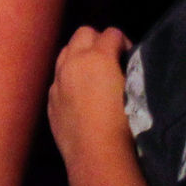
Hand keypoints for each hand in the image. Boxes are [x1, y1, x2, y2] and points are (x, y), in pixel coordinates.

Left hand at [47, 26, 133, 172]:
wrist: (96, 153)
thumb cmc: (124, 121)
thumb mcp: (135, 87)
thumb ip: (127, 68)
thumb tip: (124, 64)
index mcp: (96, 57)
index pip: (111, 33)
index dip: (123, 43)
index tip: (129, 57)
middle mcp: (72, 64)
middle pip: (83, 34)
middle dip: (98, 41)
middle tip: (110, 60)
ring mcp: (57, 81)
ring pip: (65, 52)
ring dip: (79, 56)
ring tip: (93, 75)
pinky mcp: (50, 99)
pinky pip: (58, 78)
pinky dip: (68, 78)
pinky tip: (80, 96)